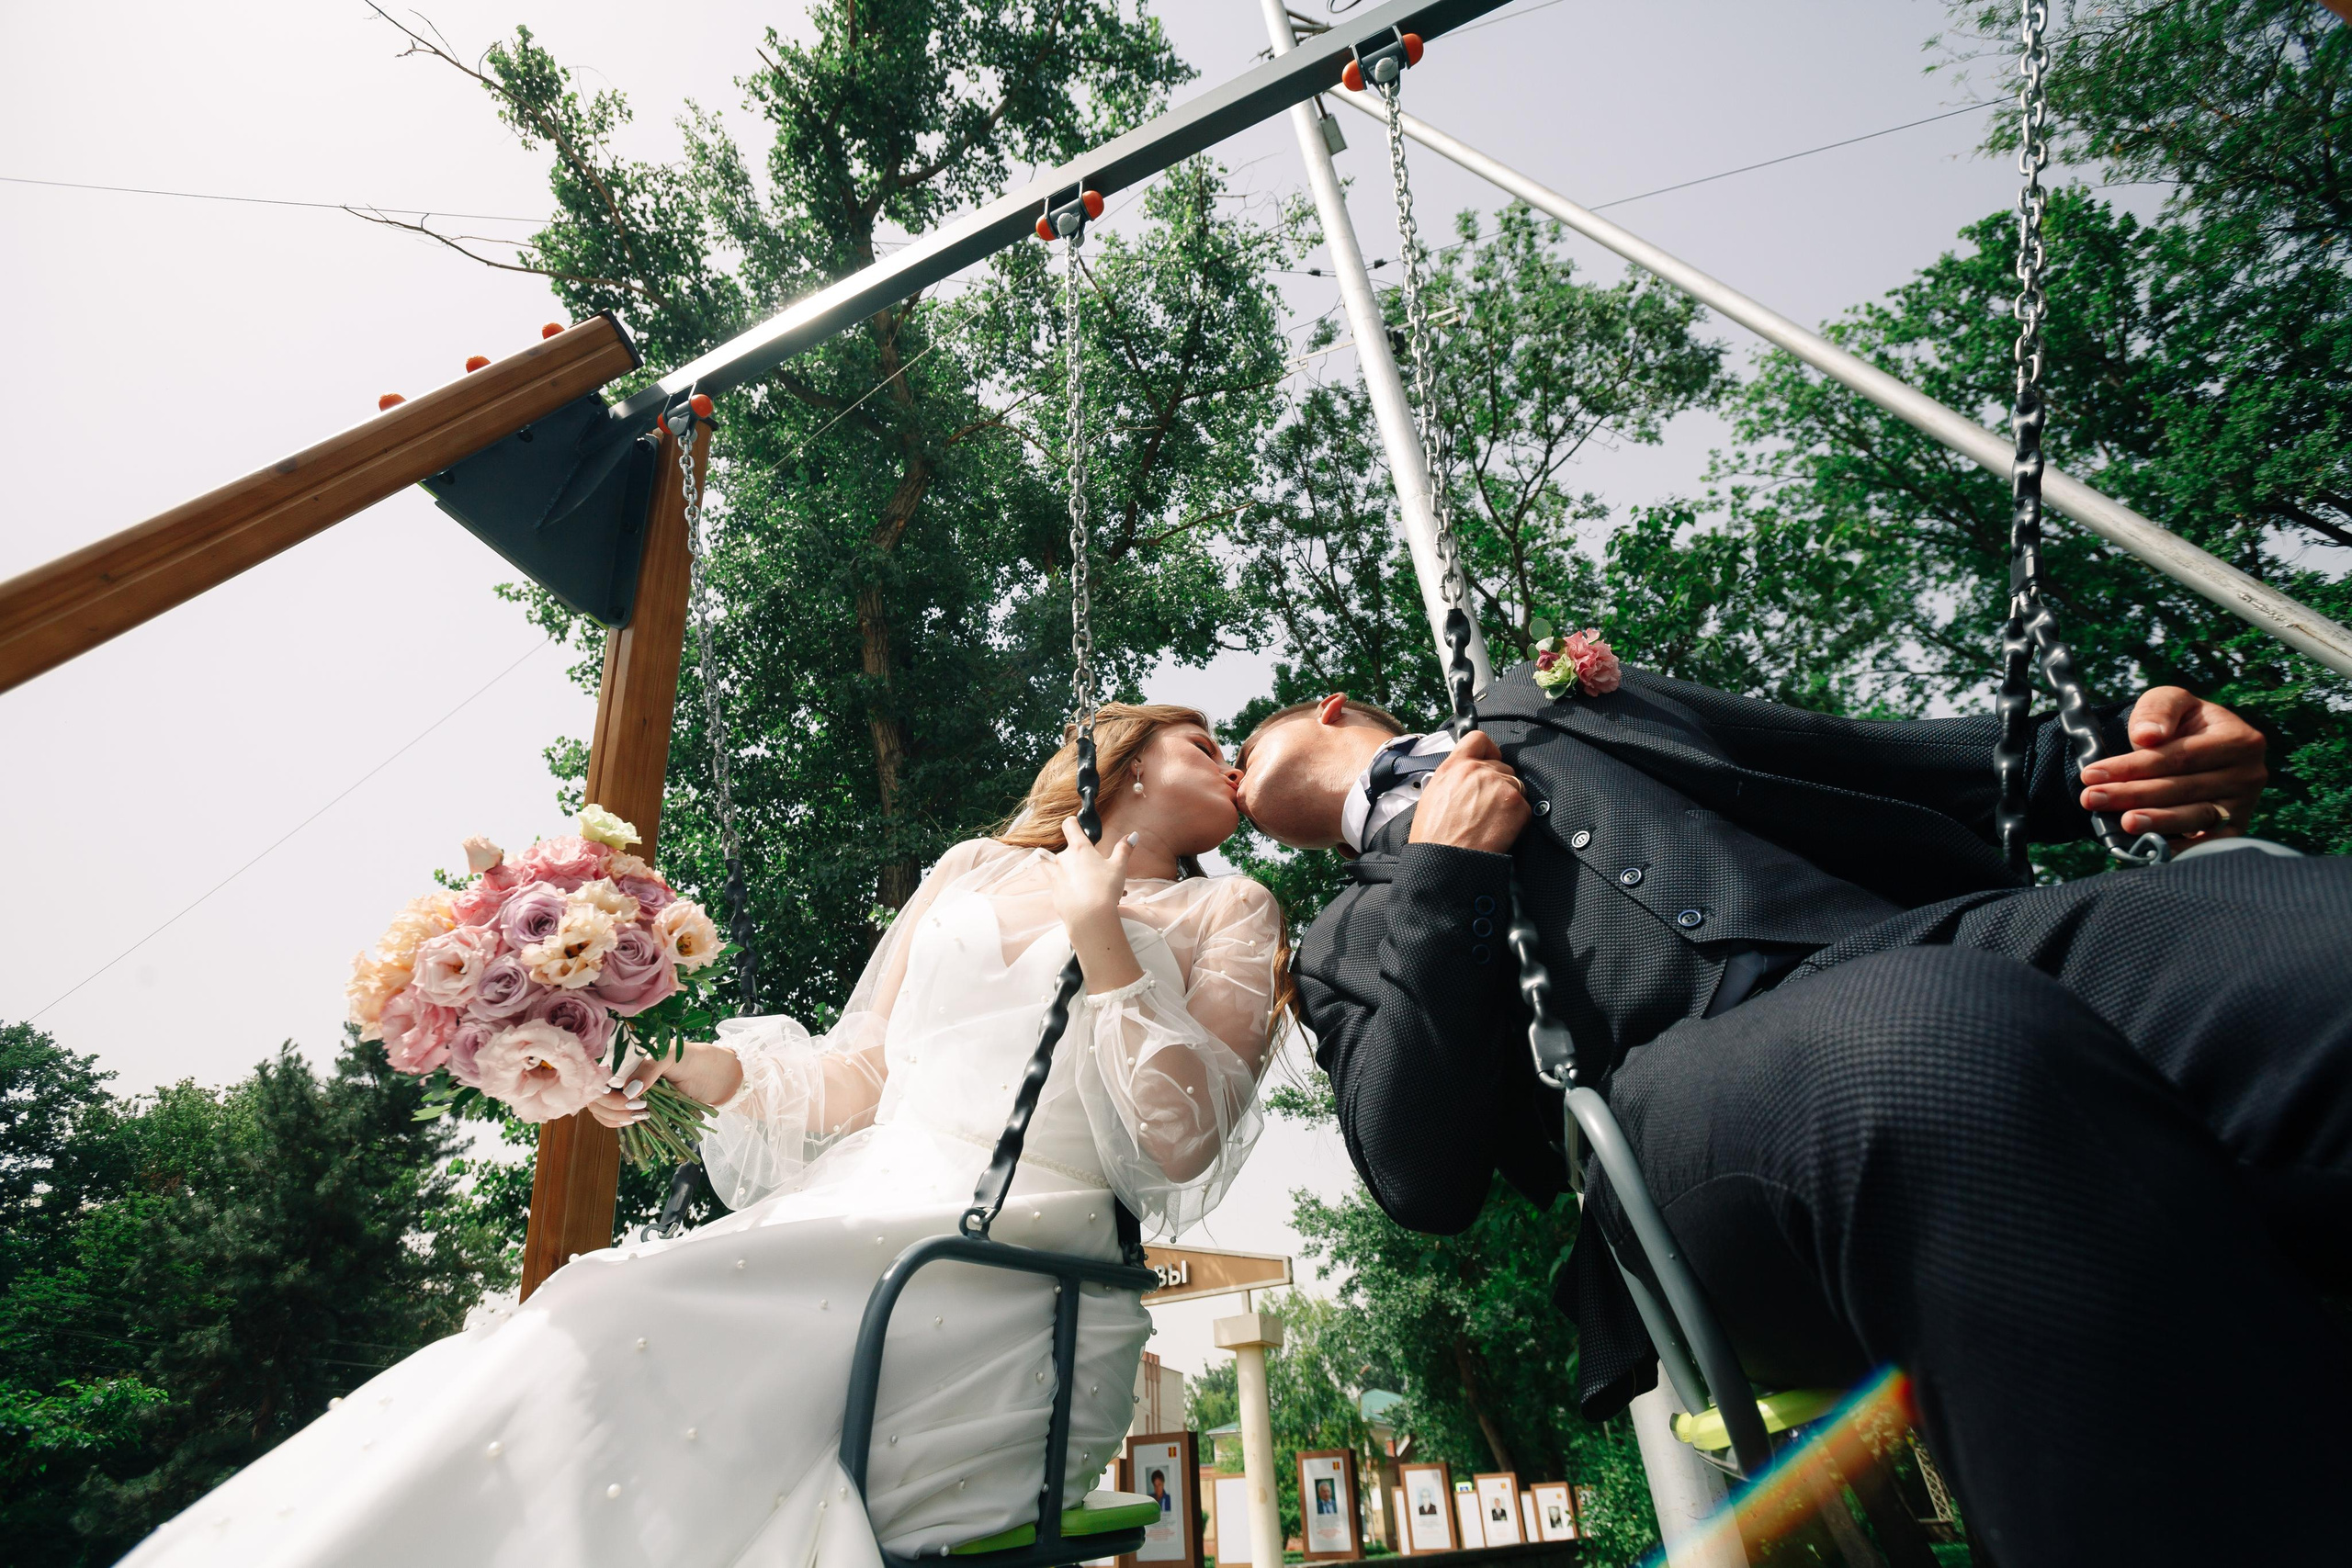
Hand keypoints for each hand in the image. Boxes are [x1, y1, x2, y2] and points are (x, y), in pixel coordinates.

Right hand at [584, 1039, 740, 1127]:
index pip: (596, 1071)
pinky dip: (618, 1123)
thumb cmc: (695, 1059)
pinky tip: (635, 1120)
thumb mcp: (672, 1055)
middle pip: (594, 1092)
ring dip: (614, 1116)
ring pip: (600, 1108)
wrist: (717, 1078)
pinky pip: (612, 1119)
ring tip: (641, 1114)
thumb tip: (627, 1092)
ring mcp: (624, 1091)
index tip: (620, 1095)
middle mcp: (620, 1072)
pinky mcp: (632, 1108)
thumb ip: (649, 1068)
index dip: (602, 1086)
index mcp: (625, 1054)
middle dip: (610, 1104)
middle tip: (638, 1106)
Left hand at [1042, 817, 1145, 993]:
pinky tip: (1084, 899)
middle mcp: (1063, 859)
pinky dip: (1070, 889)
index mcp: (1079, 848)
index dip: (1074, 823)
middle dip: (1083, 859)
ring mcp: (1055, 876)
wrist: (1088, 918)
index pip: (1069, 825)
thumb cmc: (1104, 890)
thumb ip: (1124, 849)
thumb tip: (1132, 836)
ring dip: (1075, 875)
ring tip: (1093, 889)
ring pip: (1065, 870)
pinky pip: (1061, 886)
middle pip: (1070, 851)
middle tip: (1100, 872)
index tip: (1079, 826)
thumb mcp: (1119, 867)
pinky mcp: (1053, 893)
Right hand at [1408, 731, 1529, 853]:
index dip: (1489, 750)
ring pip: (1516, 786)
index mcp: (1453, 767)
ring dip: (1508, 802)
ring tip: (1490, 823)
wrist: (1445, 861)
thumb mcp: (1432, 796)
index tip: (1491, 759)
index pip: (1478, 739)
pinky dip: (1517, 821)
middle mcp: (1476, 770)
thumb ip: (1454, 778)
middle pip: (1502, 766)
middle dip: (1499, 785)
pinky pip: (1525, 807)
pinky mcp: (1515, 804)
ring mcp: (1498, 785)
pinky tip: (1499, 832)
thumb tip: (1467, 779)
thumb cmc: (1434, 838)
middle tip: (1486, 808)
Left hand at [2080, 686, 2266, 846]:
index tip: (2092, 774)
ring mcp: (2244, 804)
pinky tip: (2152, 848)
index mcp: (2240, 739)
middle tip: (2092, 799)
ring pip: (2195, 817)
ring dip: (2155, 822)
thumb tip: (2148, 737)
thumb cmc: (2179, 722)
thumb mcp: (2169, 701)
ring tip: (2123, 823)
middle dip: (2133, 794)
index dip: (2134, 766)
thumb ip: (2158, 711)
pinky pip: (2208, 842)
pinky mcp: (2235, 827)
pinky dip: (2181, 848)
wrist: (2194, 744)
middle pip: (2183, 788)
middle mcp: (2249, 773)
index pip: (2180, 757)